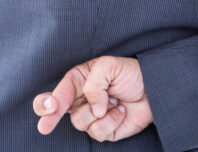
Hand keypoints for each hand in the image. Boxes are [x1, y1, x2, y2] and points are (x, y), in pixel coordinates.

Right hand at [32, 55, 153, 142]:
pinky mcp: (103, 131)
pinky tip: (120, 110)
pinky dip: (112, 121)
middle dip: (49, 117)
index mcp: (78, 80)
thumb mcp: (109, 66)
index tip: (49, 106)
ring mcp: (91, 116)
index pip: (57, 91)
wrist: (153, 90)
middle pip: (56, 111)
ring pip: (80, 122)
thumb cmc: (130, 73)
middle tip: (44, 126)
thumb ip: (94, 84)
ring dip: (99, 112)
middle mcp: (80, 99)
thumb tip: (93, 108)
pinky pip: (98, 132)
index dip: (48, 100)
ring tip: (113, 100)